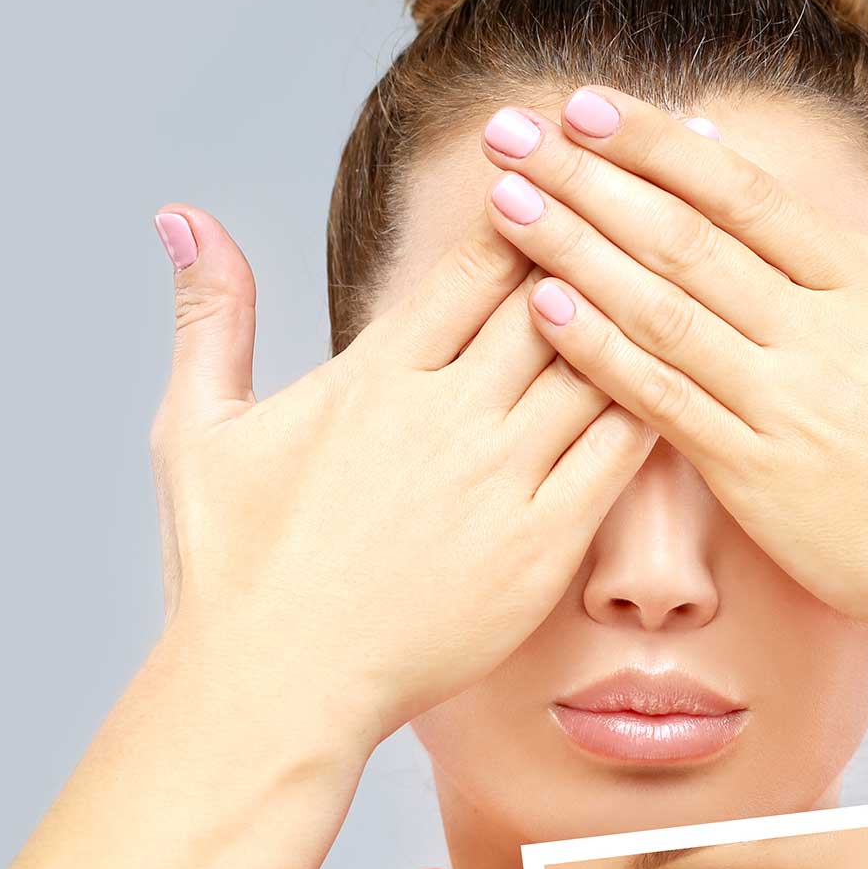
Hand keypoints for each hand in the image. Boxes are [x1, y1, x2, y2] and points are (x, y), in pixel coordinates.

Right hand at [146, 204, 655, 761]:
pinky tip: (682, 381)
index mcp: (376, 376)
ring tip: (674, 290)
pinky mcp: (542, 549)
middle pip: (552, 301)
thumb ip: (210, 315)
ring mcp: (501, 483)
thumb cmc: (234, 568)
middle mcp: (448, 417)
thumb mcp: (200, 428)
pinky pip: (618, 458)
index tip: (561, 183)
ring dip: (634, 325)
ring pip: (597, 370)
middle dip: (595, 253)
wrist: (280, 685)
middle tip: (641, 221)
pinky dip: (650, 409)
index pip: (478, 262)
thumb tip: (185, 216)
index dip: (530, 211)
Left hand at [475, 88, 867, 677]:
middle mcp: (820, 338)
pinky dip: (602, 355)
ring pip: (658, 312)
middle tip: (509, 132)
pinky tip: (543, 311)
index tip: (591, 108)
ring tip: (502, 206)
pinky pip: (662, 407)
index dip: (658, 146)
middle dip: (586, 180)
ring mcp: (784, 410)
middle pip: (682, 239)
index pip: (748, 195)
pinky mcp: (759, 483)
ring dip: (573, 253)